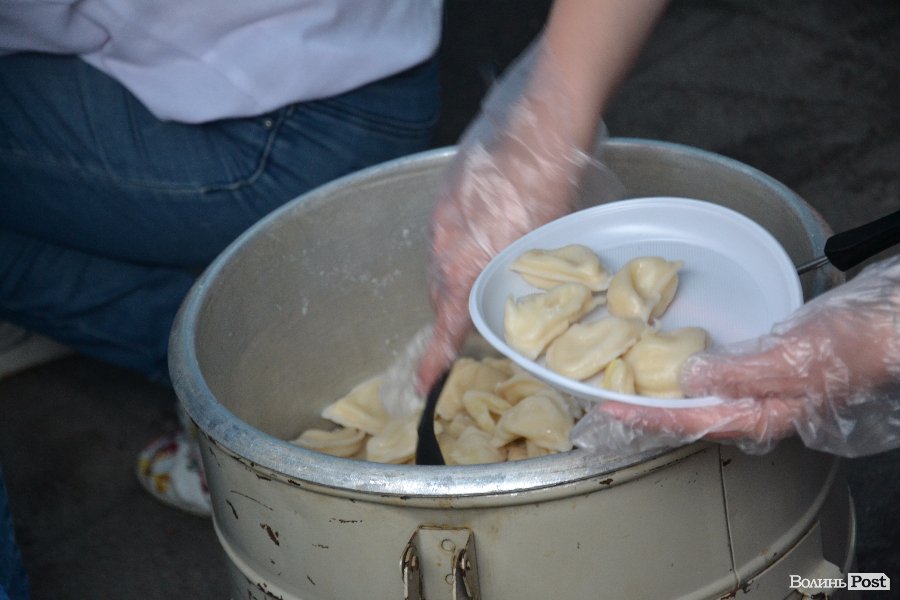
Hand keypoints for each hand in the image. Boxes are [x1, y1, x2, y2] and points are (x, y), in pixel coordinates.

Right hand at [415, 39, 596, 392]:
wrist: (540, 124)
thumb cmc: (554, 187)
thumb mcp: (550, 245)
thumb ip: (527, 275)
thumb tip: (527, 290)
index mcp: (468, 267)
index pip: (448, 326)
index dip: (437, 359)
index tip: (424, 386)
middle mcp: (446, 247)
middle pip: (440, 295)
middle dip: (452, 315)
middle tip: (471, 325)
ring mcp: (442, 218)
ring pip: (441, 264)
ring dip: (456, 278)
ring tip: (478, 280)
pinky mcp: (446, 194)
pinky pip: (444, 235)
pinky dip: (458, 247)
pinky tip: (481, 237)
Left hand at [572, 254, 899, 457]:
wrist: (889, 328)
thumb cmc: (852, 345)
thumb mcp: (794, 358)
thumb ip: (742, 373)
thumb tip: (692, 378)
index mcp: (761, 414)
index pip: (690, 420)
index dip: (647, 415)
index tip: (608, 408)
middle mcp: (756, 407)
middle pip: (689, 416)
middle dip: (648, 410)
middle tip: (606, 399)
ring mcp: (760, 390)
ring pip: (699, 398)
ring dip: (662, 392)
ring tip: (625, 383)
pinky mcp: (764, 369)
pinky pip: (714, 378)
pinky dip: (686, 373)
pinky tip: (671, 362)